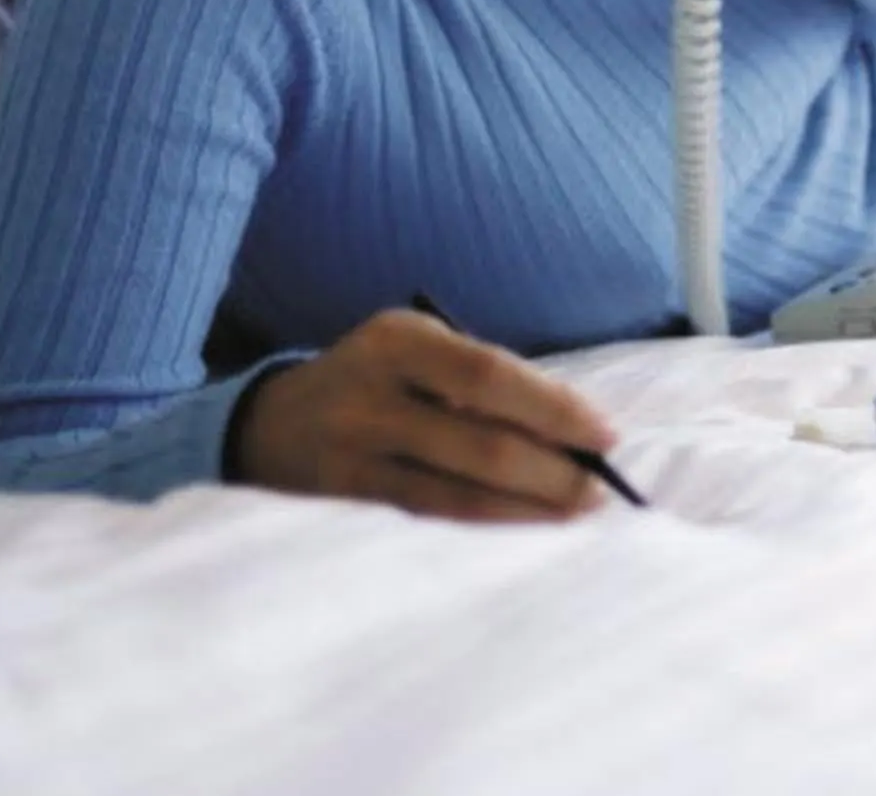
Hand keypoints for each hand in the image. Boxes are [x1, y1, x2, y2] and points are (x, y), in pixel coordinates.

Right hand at [230, 309, 619, 522]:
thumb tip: (576, 431)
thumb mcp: (418, 352)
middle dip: (552, 472)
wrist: (270, 425)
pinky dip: (483, 531)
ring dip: (527, 511)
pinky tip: (520, 533)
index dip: (554, 408)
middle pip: (480, 443)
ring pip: (456, 497)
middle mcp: (368, 397)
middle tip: (597, 489)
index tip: (606, 435)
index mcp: (398, 341)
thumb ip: (482, 380)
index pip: (490, 375)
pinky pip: (427, 524)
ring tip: (573, 515)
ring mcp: (350, 459)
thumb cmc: (379, 381)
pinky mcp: (342, 510)